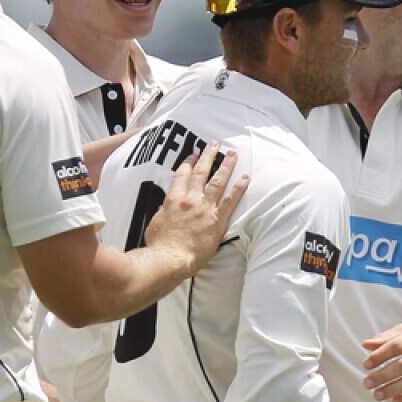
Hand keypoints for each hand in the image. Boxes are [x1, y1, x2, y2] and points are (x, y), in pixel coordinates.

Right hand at [145, 143, 248, 276]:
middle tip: (215, 144)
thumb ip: (163, 211)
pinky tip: (246, 177)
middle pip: (201, 172)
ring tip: (233, 153)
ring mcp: (205, 208)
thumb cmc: (159, 244)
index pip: (182, 175)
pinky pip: (231, 200)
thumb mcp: (156, 222)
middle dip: (208, 156)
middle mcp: (191, 199)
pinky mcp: (217, 220)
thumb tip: (166, 208)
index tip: (194, 154)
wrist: (170, 258)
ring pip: (218, 181)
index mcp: (173, 199)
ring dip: (226, 165)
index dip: (188, 162)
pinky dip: (239, 188)